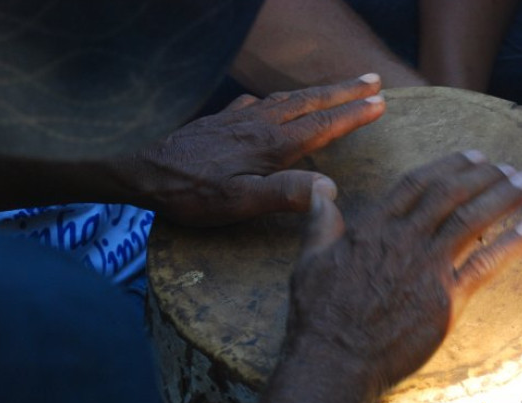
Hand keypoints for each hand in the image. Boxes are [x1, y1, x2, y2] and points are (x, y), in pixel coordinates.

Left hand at [127, 75, 385, 225]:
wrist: (140, 171)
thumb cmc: (191, 193)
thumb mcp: (240, 202)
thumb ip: (285, 194)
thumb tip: (331, 189)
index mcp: (272, 145)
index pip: (324, 126)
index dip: (354, 115)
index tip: (381, 103)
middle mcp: (260, 124)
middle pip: (310, 102)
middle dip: (344, 91)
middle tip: (373, 80)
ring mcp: (240, 119)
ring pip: (287, 99)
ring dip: (317, 92)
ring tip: (336, 89)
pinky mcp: (221, 120)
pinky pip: (259, 103)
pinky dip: (278, 99)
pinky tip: (273, 103)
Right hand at [243, 151, 521, 402]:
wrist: (335, 360)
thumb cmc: (318, 315)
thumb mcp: (309, 260)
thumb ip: (320, 222)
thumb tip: (320, 189)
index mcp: (373, 228)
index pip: (416, 184)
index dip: (448, 166)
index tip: (471, 156)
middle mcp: (404, 240)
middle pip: (450, 195)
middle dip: (484, 176)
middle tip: (507, 167)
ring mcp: (427, 268)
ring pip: (472, 221)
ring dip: (502, 198)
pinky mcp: (445, 300)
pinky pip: (484, 266)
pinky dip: (509, 246)